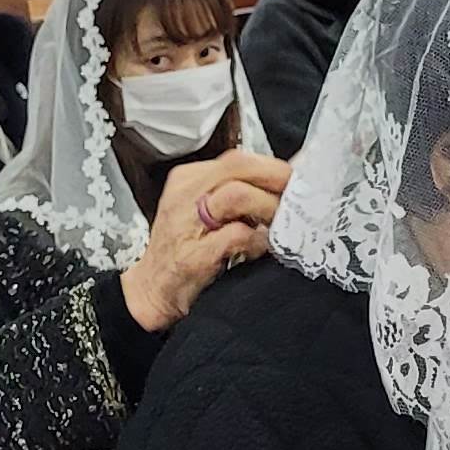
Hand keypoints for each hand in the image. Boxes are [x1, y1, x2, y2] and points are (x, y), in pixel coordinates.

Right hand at [121, 147, 290, 329]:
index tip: (295, 180)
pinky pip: (236, 236)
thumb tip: (284, 181)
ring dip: (268, 207)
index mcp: (189, 180)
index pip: (237, 158)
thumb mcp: (205, 212)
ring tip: (280, 223)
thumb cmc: (183, 251)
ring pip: (236, 195)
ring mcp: (186, 224)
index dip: (272, 167)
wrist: (152, 291)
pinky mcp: (193, 255)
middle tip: (297, 196)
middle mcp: (185, 195)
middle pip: (238, 167)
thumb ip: (238, 194)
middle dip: (276, 179)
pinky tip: (262, 248)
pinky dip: (257, 241)